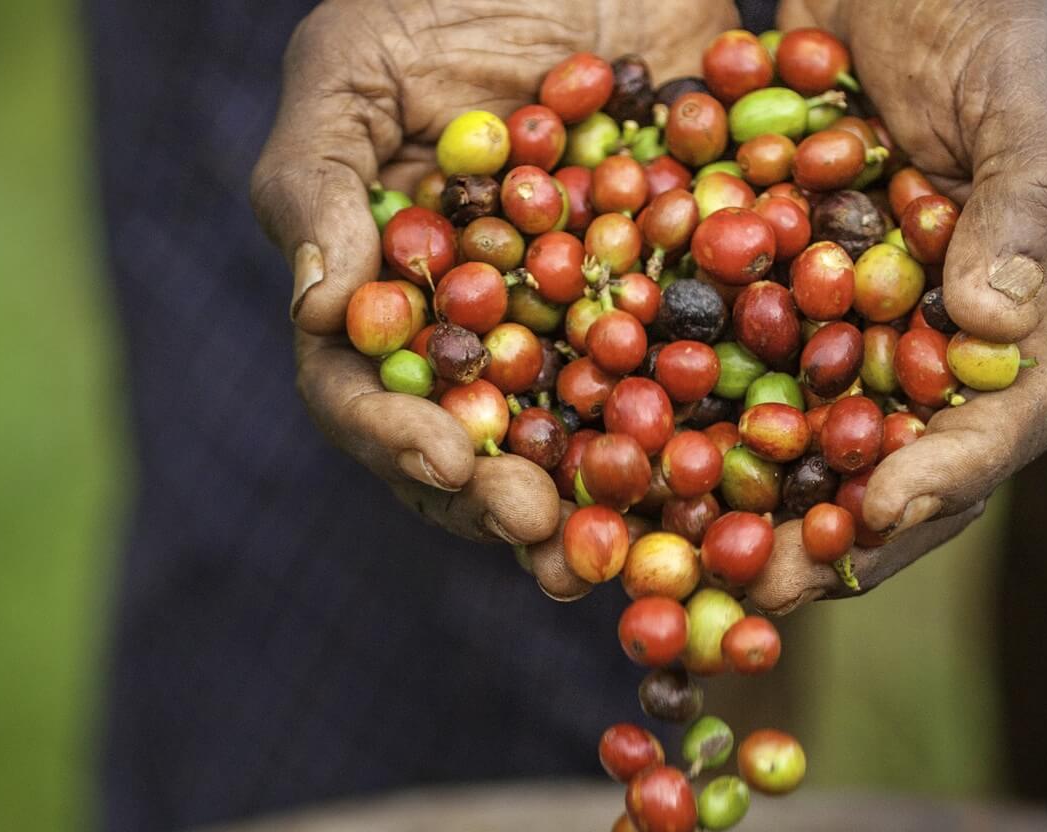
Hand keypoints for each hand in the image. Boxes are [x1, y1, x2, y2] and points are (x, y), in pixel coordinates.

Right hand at [251, 0, 738, 549]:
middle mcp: (478, 332)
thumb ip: (316, 183)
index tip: (448, 460)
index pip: (365, 395)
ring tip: (624, 551)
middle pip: (475, 447)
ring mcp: (577, 325)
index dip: (399, 439)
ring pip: (578, 441)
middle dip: (503, 503)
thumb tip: (316, 311)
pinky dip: (704, 434)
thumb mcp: (354, 65)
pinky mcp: (675, 301)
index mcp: (388, 295)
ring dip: (598, 507)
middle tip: (543, 539)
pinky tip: (729, 473)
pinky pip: (689, 382)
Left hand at [723, 0, 1046, 611]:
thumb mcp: (1029, 85)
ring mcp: (893, 331)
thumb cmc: (1000, 3)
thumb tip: (992, 328)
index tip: (874, 522)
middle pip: (917, 464)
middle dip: (843, 538)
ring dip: (771, 516)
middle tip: (764, 597)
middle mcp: (979, 341)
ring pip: (835, 447)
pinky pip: (767, 385)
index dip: (946, 480)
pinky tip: (650, 479)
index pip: (1014, 418)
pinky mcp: (816, 310)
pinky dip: (717, 434)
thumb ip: (1028, 198)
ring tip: (700, 575)